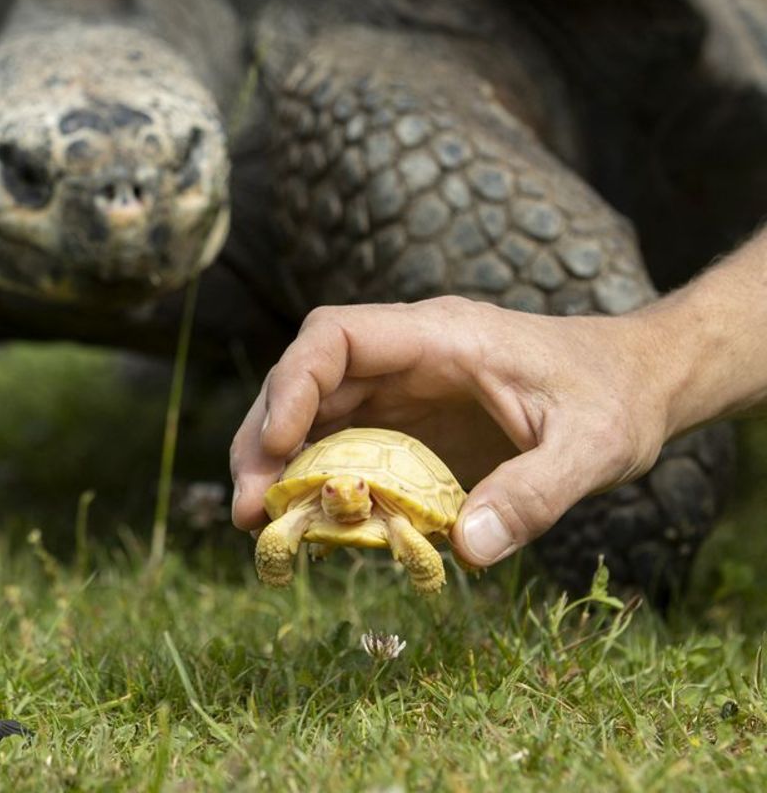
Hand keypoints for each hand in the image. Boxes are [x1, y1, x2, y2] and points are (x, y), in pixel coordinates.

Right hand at [229, 296, 673, 566]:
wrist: (637, 384)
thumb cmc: (615, 400)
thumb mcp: (592, 449)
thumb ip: (535, 494)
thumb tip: (469, 551)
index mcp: (440, 338)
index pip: (336, 336)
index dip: (293, 384)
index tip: (275, 445)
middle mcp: (407, 358)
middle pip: (306, 381)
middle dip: (265, 438)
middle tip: (249, 507)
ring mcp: (403, 391)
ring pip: (315, 415)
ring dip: (280, 465)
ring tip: (259, 523)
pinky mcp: (408, 425)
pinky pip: (346, 448)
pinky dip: (320, 484)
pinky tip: (309, 526)